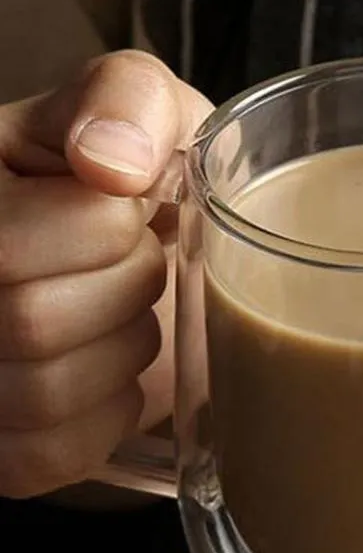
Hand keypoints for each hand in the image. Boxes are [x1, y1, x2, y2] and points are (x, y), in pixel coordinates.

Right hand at [0, 50, 211, 496]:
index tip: (138, 212)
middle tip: (139, 265)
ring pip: (44, 392)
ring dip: (121, 351)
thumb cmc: (138, 181)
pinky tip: (109, 367)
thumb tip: (112, 165)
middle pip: (32, 320)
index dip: (115, 232)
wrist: (130, 256)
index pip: (26, 236)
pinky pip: (52, 451)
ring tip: (121, 311)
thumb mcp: (145, 110)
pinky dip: (108, 413)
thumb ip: (126, 101)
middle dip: (126, 291)